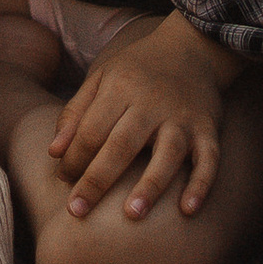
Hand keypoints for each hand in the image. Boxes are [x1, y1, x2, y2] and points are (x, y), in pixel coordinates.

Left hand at [47, 12, 240, 220]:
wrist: (192, 48)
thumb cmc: (137, 70)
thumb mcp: (101, 78)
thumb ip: (76, 112)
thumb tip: (54, 153)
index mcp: (121, 88)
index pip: (91, 130)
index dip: (74, 158)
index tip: (63, 182)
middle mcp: (153, 103)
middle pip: (122, 145)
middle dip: (97, 180)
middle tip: (76, 212)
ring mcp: (183, 118)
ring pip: (167, 154)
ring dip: (150, 185)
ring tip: (132, 215)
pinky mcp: (208, 129)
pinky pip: (208, 159)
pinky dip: (201, 184)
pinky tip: (188, 211)